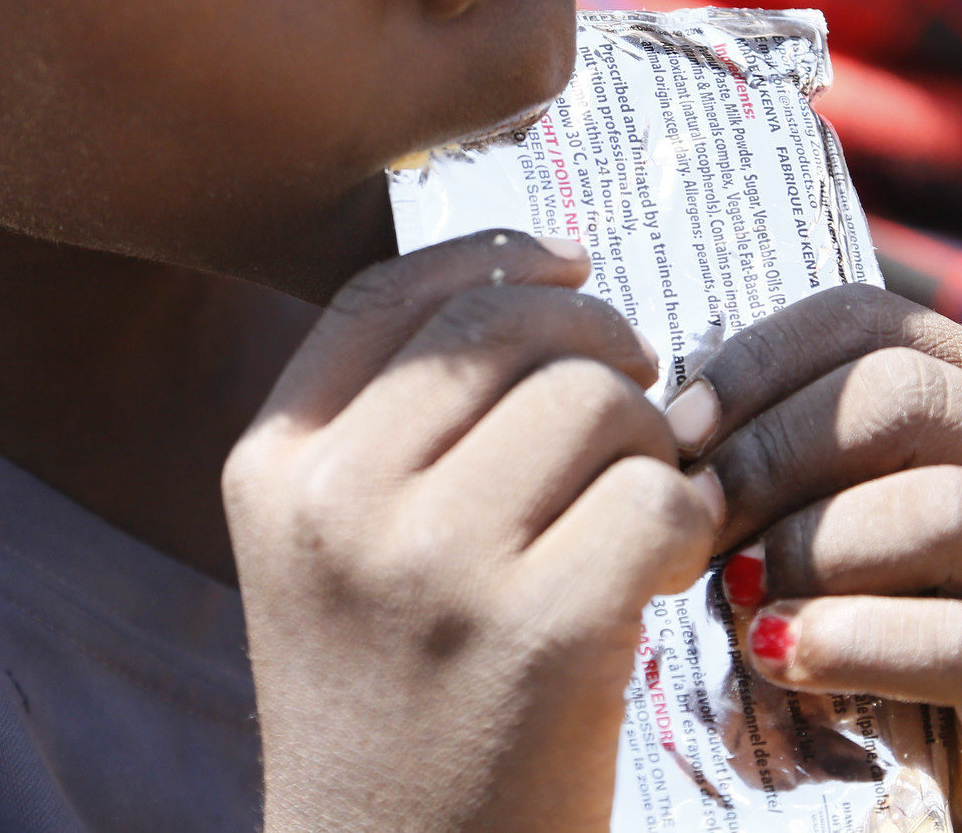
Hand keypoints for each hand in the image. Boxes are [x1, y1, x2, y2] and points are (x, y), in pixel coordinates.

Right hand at [224, 231, 722, 832]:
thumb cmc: (391, 707)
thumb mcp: (329, 553)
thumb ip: (391, 423)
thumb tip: (539, 272)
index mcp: (271, 467)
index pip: (388, 293)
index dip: (495, 253)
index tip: (571, 262)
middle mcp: (336, 502)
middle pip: (507, 328)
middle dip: (600, 347)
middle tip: (637, 404)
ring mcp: (432, 566)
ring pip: (596, 399)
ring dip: (650, 445)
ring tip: (635, 518)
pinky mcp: (541, 632)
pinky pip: (658, 496)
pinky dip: (689, 523)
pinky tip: (663, 575)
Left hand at [665, 284, 961, 832]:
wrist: (946, 779)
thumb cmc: (859, 616)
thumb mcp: (817, 512)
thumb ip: (771, 449)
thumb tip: (667, 417)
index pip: (867, 321)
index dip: (756, 363)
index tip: (674, 429)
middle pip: (904, 398)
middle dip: (774, 454)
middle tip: (695, 518)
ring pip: (943, 510)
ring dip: (813, 548)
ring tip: (739, 594)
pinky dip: (852, 641)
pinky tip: (779, 654)